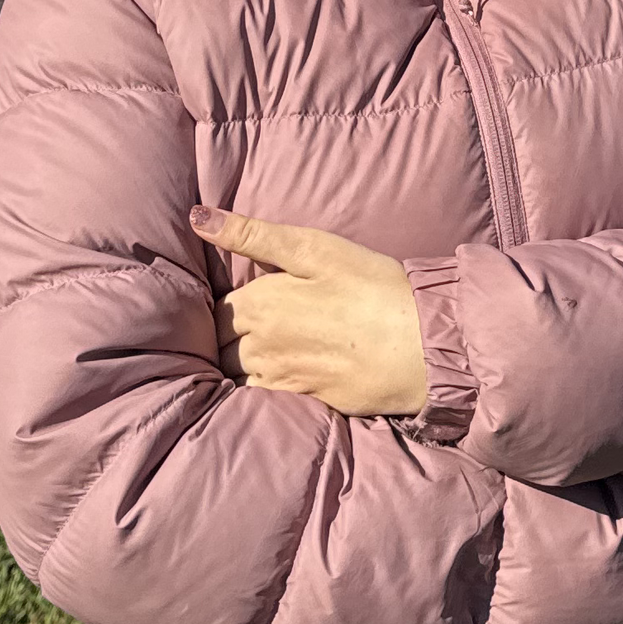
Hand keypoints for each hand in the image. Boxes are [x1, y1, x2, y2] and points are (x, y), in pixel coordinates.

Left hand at [192, 207, 430, 415]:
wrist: (422, 346)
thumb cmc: (373, 287)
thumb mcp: (316, 249)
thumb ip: (254, 235)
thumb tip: (199, 218)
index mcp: (258, 303)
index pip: (214, 311)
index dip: (224, 306)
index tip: (241, 303)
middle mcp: (258, 346)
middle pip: (220, 346)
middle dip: (225, 337)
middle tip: (250, 327)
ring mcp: (278, 380)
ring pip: (237, 375)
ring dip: (240, 364)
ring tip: (265, 351)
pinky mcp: (302, 404)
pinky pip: (261, 401)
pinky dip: (261, 390)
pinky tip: (283, 377)